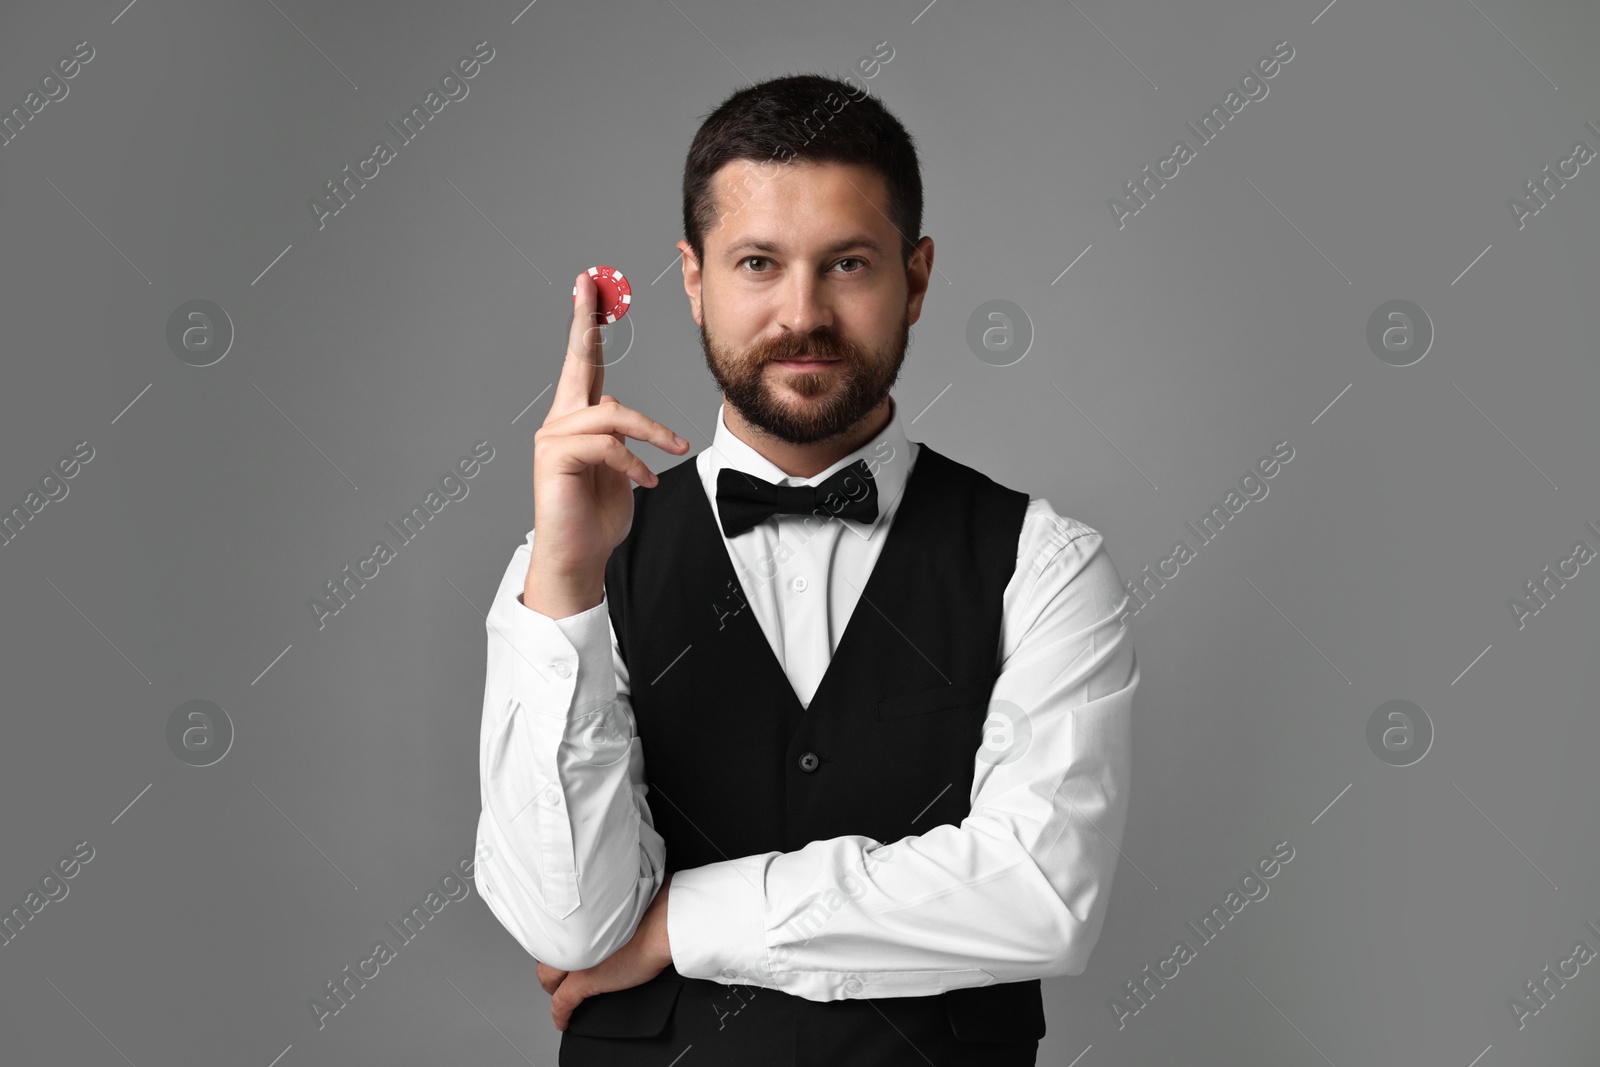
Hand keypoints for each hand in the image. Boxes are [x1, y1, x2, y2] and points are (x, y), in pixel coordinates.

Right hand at [525, 271, 690, 616]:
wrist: (579, 557)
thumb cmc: (598, 517)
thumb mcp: (621, 469)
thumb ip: (622, 438)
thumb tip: (625, 416)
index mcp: (577, 420)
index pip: (585, 366)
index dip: (588, 327)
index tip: (589, 290)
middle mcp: (560, 422)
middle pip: (578, 363)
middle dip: (584, 320)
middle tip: (589, 284)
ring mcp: (554, 438)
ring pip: (613, 413)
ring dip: (652, 432)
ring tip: (673, 450)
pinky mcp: (556, 458)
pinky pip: (608, 444)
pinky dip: (634, 462)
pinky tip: (644, 482)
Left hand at [539, 872, 674, 1031]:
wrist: (662, 923)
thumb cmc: (652, 908)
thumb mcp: (624, 902)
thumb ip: (609, 908)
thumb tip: (614, 909)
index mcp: (581, 915)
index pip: (553, 929)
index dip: (554, 941)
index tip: (557, 944)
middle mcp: (573, 935)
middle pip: (545, 953)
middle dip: (550, 962)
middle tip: (556, 968)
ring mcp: (576, 958)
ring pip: (548, 977)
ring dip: (553, 985)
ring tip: (558, 990)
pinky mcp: (584, 981)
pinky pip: (562, 1003)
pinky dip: (560, 1014)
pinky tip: (563, 1020)